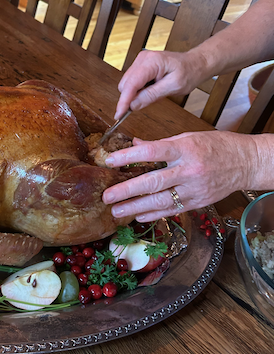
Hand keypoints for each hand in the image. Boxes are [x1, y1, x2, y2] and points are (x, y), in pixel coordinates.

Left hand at [102, 131, 258, 220]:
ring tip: (116, 211)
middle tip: (107, 196)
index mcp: (185, 149)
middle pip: (153, 182)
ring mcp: (194, 189)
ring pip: (161, 201)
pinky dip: (153, 214)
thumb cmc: (216, 146)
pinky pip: (172, 210)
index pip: (152, 152)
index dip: (129, 157)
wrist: (246, 162)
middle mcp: (189, 170)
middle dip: (127, 191)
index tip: (110, 161)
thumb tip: (135, 144)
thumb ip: (161, 143)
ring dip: (135, 208)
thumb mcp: (188, 137)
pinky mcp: (198, 203)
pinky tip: (138, 216)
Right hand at [115, 50, 208, 118]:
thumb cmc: (189, 72)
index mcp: (151, 62)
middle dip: (131, 98)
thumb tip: (133, 105)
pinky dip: (139, 90)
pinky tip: (152, 89)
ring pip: (127, 84)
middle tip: (148, 102)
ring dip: (136, 94)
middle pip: (125, 84)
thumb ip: (151, 96)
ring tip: (155, 93)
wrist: (195, 63)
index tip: (119, 115)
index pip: (131, 84)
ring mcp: (140, 61)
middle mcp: (142, 59)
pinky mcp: (140, 66)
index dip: (123, 101)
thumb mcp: (173, 87)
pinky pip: (132, 82)